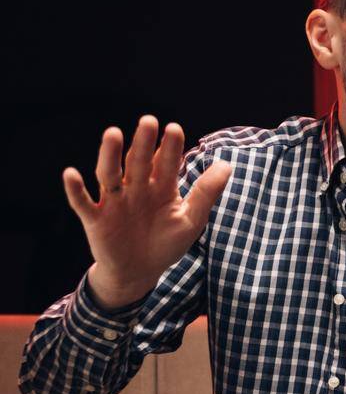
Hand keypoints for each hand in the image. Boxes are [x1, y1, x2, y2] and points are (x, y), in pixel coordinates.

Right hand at [64, 116, 231, 309]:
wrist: (140, 272)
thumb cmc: (166, 243)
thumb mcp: (191, 220)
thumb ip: (206, 193)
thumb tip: (227, 165)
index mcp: (160, 188)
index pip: (166, 163)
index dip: (170, 148)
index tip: (174, 128)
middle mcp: (135, 189)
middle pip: (138, 162)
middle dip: (143, 143)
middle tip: (148, 121)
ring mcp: (114, 202)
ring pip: (109, 174)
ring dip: (109, 155)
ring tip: (113, 133)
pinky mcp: (95, 219)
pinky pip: (83, 202)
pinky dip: (76, 189)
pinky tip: (71, 174)